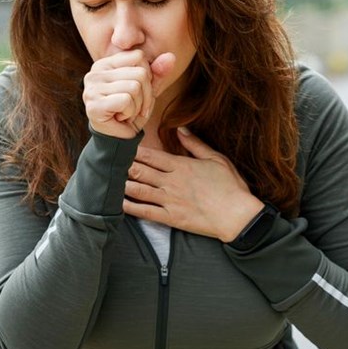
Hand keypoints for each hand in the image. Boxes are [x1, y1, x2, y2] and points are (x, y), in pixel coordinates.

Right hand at [83, 51, 174, 138]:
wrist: (118, 139)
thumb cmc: (131, 112)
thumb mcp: (148, 90)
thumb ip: (157, 72)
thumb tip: (171, 56)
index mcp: (106, 63)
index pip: (139, 56)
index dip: (148, 77)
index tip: (139, 93)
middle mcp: (95, 72)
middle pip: (140, 73)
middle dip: (146, 95)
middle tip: (134, 108)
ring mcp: (92, 88)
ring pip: (134, 87)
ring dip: (138, 106)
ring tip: (127, 113)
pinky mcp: (94, 104)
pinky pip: (127, 100)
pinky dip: (130, 113)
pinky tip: (120, 118)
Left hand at [124, 127, 264, 241]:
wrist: (238, 216)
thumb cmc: (231, 186)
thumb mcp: (216, 159)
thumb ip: (196, 144)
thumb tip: (181, 129)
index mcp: (181, 166)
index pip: (151, 156)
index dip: (133, 151)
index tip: (122, 147)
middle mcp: (171, 182)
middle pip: (140, 171)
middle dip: (123, 166)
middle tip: (109, 163)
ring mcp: (170, 200)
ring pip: (139, 190)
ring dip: (123, 185)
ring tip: (110, 181)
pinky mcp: (172, 218)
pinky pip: (146, 212)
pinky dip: (131, 207)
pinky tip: (119, 204)